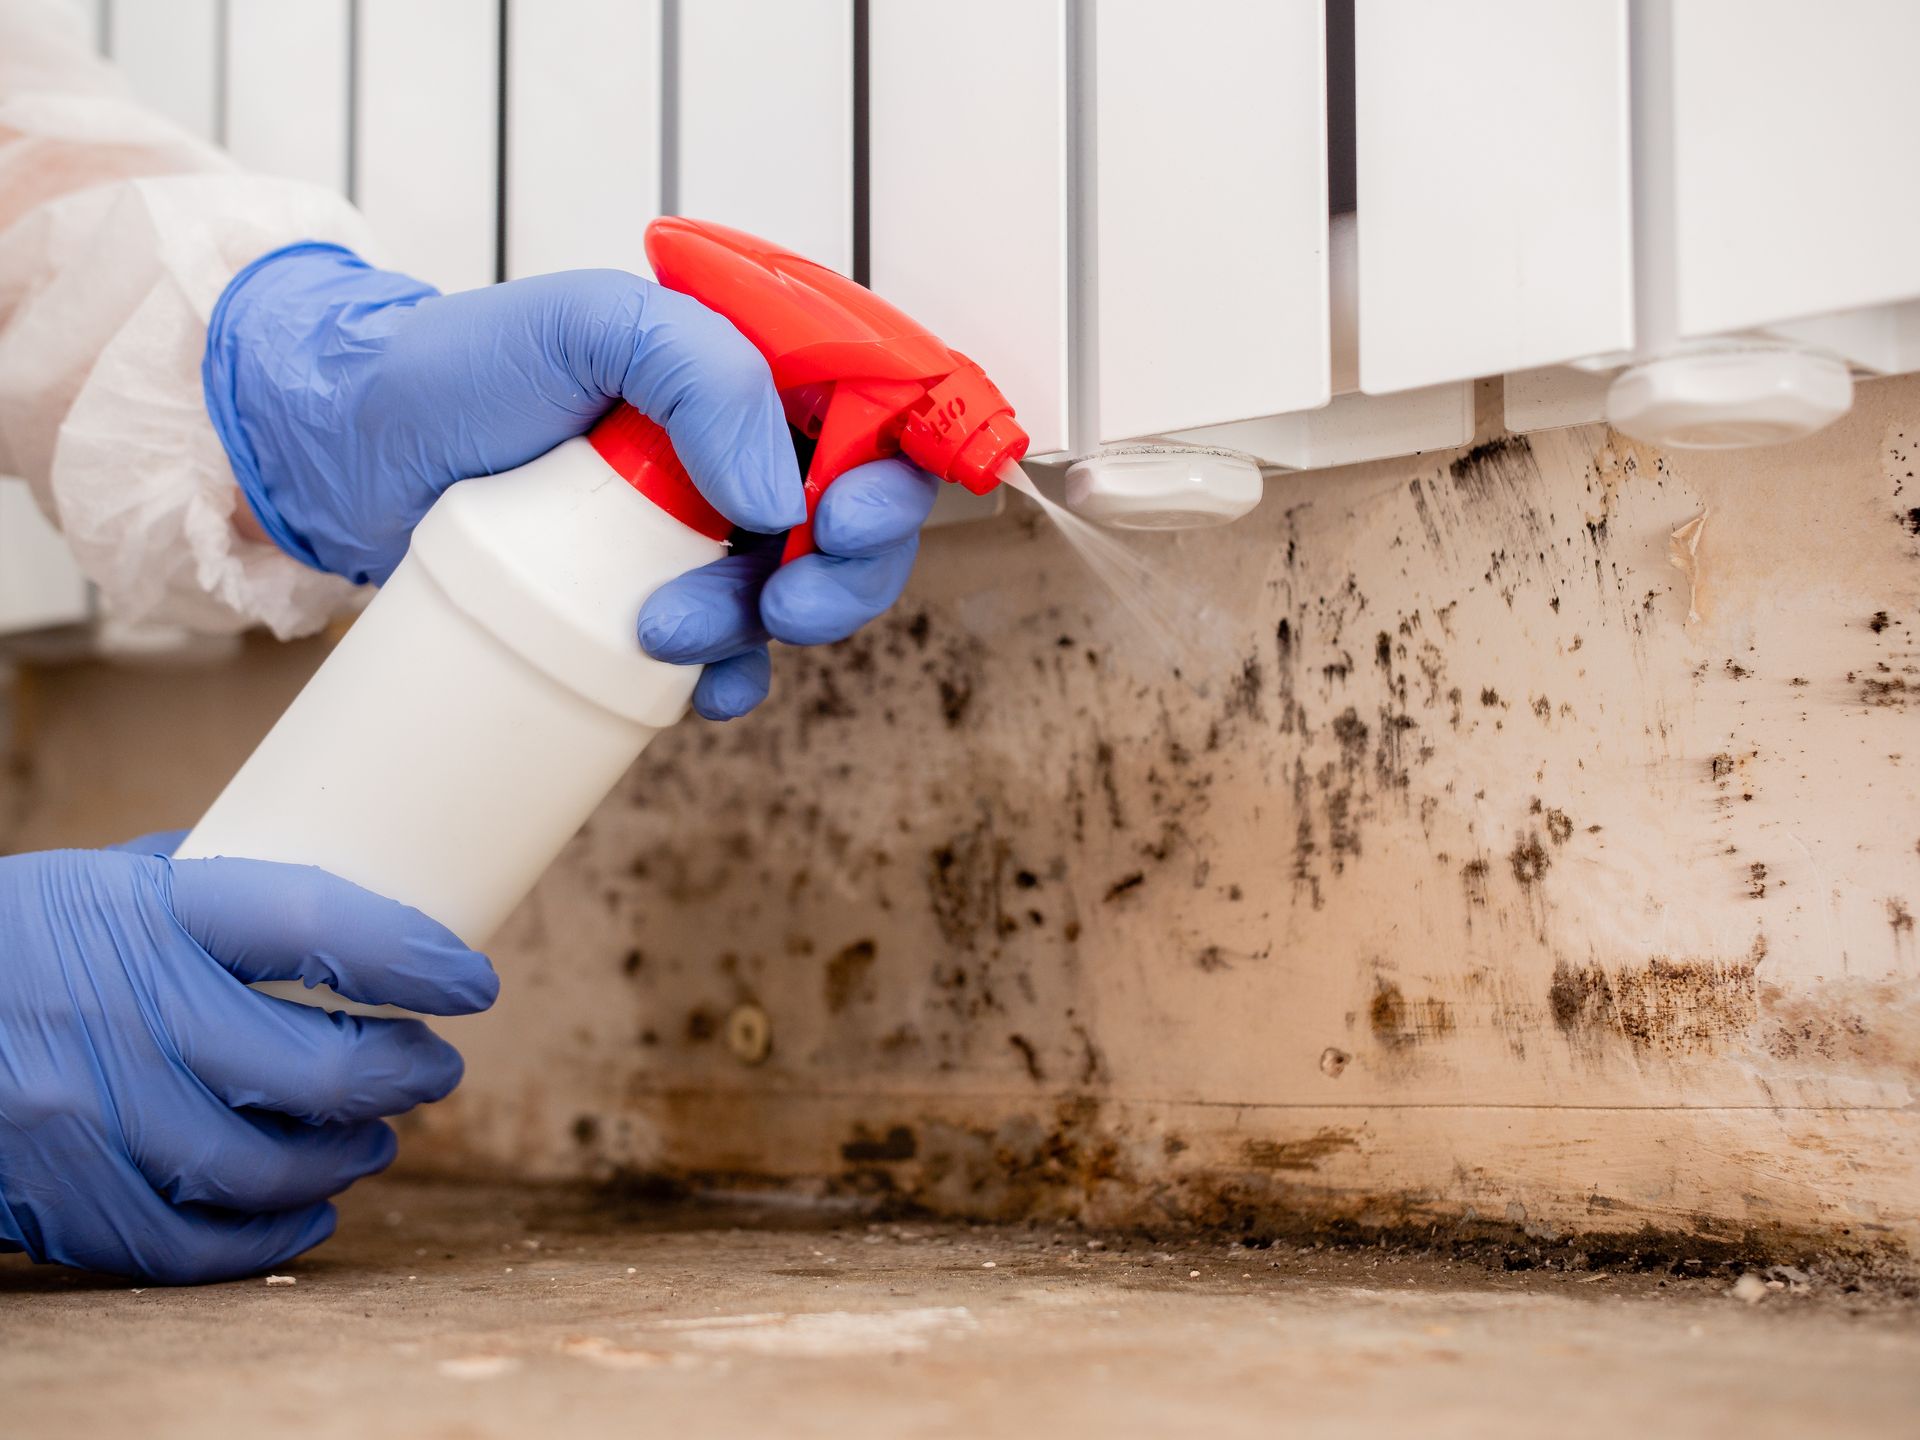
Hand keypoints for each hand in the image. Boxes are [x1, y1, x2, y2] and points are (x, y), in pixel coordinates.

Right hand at [0, 835, 496, 1283]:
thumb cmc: (13, 938)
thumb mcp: (105, 881)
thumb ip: (213, 891)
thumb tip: (338, 899)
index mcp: (146, 914)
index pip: (316, 927)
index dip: (412, 958)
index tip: (471, 980)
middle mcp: (123, 1015)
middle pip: (314, 1069)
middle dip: (402, 1075)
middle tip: (434, 1069)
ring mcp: (88, 1115)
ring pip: (268, 1167)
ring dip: (348, 1157)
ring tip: (377, 1137)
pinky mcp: (60, 1195)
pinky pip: (191, 1244)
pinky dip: (268, 1237)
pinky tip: (311, 1210)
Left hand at [204, 244, 935, 719]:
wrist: (354, 451)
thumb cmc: (461, 365)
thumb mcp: (591, 323)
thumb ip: (705, 376)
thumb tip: (781, 499)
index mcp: (753, 366)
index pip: (877, 418)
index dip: (891, 479)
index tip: (840, 520)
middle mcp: (743, 446)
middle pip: (857, 524)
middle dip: (837, 576)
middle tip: (780, 600)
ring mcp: (703, 528)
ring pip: (797, 596)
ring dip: (761, 631)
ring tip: (665, 632)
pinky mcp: (657, 595)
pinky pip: (733, 656)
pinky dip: (730, 682)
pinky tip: (696, 694)